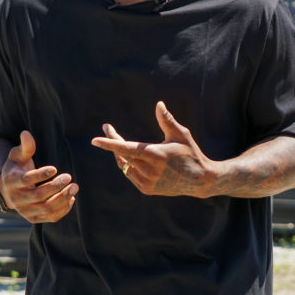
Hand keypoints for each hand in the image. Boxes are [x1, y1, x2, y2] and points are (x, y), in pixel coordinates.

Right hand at [0, 130, 77, 223]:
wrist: (9, 189)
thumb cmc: (17, 167)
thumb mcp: (18, 155)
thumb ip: (25, 146)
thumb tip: (26, 133)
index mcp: (12, 181)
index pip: (26, 180)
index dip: (40, 175)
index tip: (55, 168)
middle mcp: (17, 199)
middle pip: (38, 196)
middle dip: (55, 187)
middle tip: (69, 177)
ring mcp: (25, 210)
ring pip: (46, 208)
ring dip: (62, 199)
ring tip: (75, 187)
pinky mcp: (34, 218)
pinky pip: (50, 217)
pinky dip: (62, 210)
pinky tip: (71, 198)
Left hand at [91, 101, 216, 196]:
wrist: (199, 180)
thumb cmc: (190, 153)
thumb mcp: (180, 134)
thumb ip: (166, 120)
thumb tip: (158, 104)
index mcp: (156, 155)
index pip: (126, 149)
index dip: (110, 143)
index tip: (95, 140)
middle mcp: (149, 170)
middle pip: (122, 155)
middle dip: (114, 142)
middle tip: (108, 128)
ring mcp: (147, 182)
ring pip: (125, 166)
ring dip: (123, 154)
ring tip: (126, 144)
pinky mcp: (147, 189)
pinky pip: (131, 175)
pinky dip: (130, 165)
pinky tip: (136, 159)